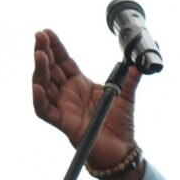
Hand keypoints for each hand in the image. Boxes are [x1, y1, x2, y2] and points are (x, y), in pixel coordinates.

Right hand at [32, 29, 141, 169]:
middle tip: (40, 36)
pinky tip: (38, 87)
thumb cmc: (120, 124)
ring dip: (40, 70)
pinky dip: (39, 100)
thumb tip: (141, 62)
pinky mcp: (63, 123)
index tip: (48, 32)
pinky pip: (45, 111)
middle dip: (44, 51)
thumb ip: (131, 78)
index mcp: (79, 83)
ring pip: (43, 86)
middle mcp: (67, 93)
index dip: (55, 46)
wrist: (121, 148)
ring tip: (39, 55)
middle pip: (50, 69)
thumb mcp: (126, 95)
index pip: (63, 60)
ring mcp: (63, 107)